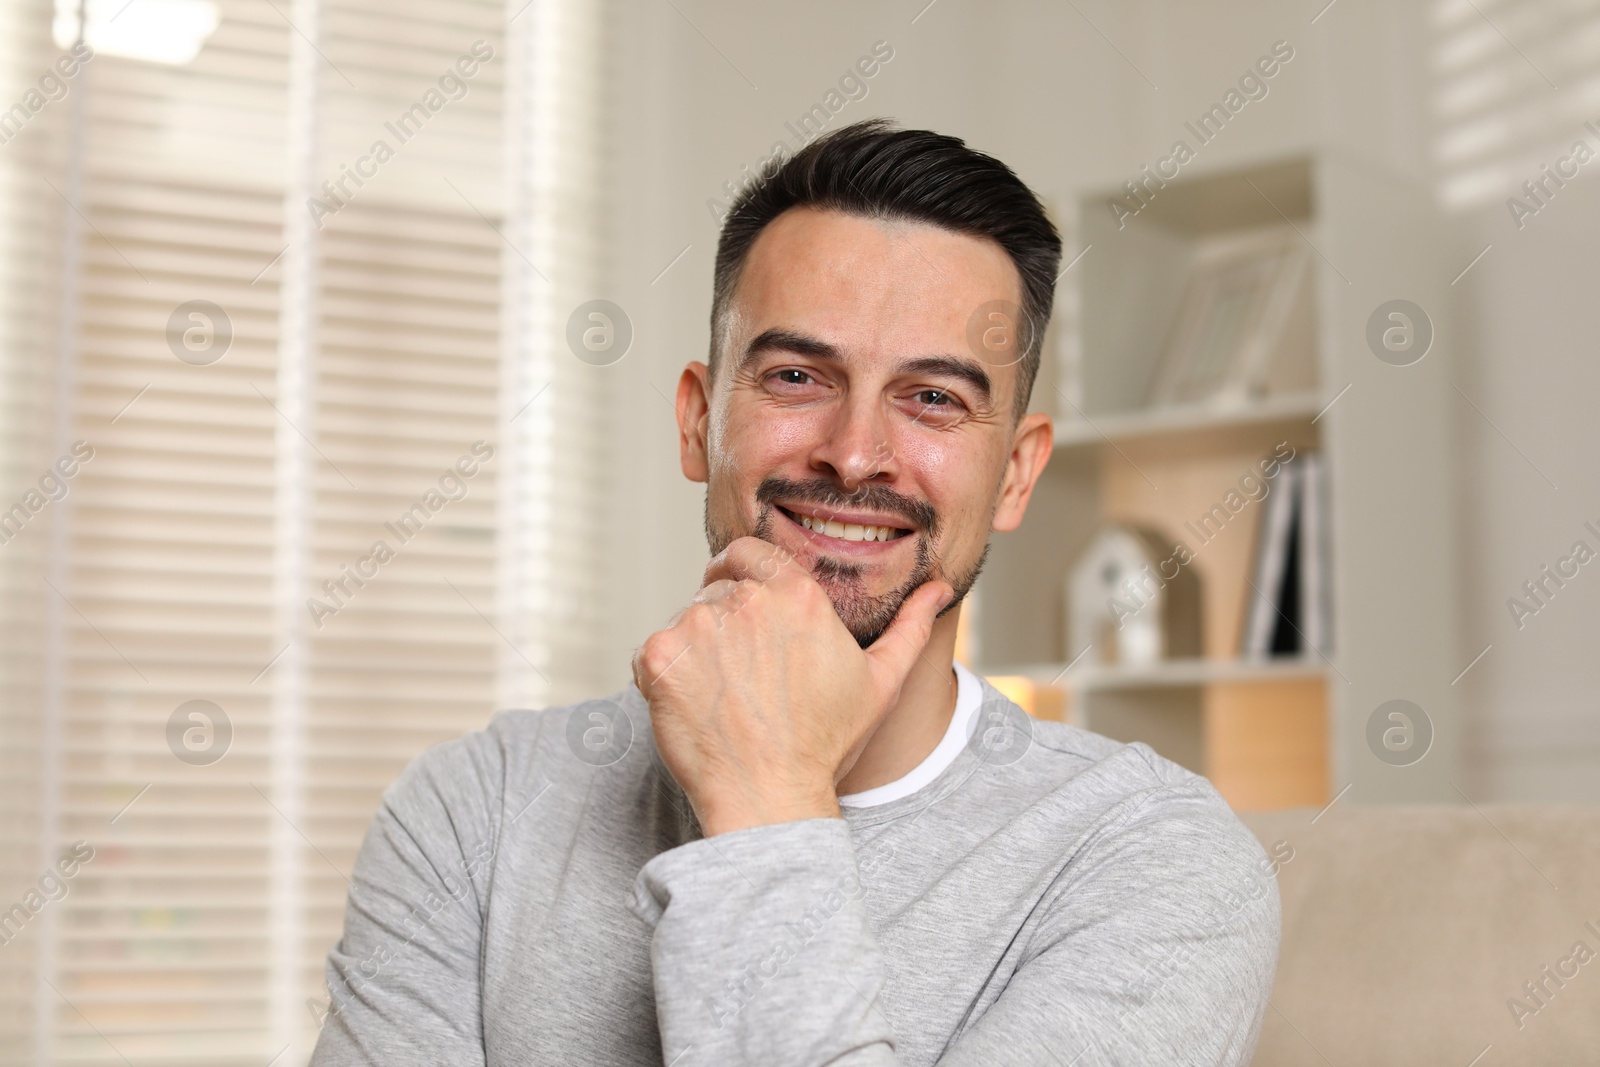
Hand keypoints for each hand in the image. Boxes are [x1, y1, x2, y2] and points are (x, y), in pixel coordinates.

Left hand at [633, 536, 952, 836]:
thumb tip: (939, 588)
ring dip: (696, 649)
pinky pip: (652, 650)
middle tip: (740, 673)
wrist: (769, 797)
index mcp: (797, 595)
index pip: (750, 550)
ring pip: (686, 620)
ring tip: (723, 698)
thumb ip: (909, 626)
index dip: (742, 571)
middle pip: (717, 589)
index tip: (742, 600)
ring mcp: (697, 626)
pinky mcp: (659, 656)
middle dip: (724, 621)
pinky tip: (697, 707)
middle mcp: (746, 599)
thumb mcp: (880, 682)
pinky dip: (666, 675)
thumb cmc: (826, 744)